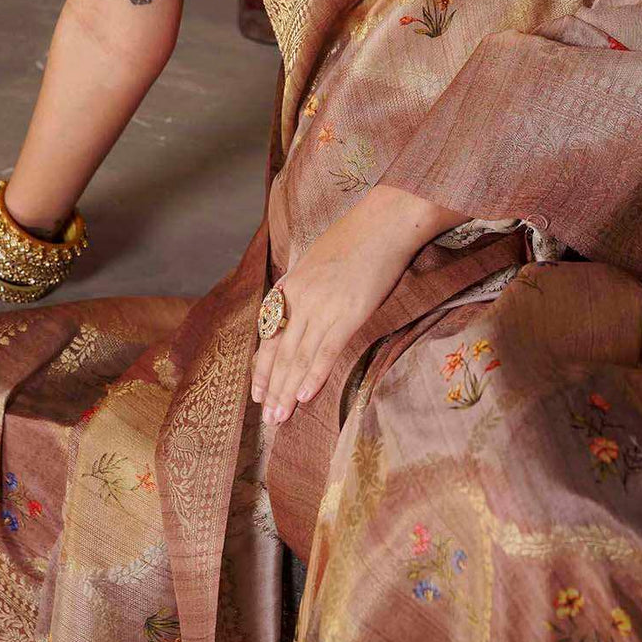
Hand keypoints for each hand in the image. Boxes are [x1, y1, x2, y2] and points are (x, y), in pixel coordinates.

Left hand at [251, 184, 464, 425]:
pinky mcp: (348, 313)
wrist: (384, 222)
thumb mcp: (315, 260)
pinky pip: (326, 350)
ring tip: (280, 418)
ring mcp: (323, 306)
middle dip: (272, 388)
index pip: (269, 336)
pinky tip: (305, 397)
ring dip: (288, 390)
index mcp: (291, 286)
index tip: (257, 393)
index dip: (262, 368)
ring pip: (299, 357)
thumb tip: (294, 311)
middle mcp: (301, 298)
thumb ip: (302, 288)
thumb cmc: (354, 238)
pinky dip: (314, 376)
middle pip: (280, 352)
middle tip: (267, 419)